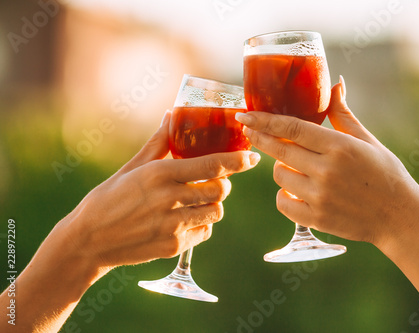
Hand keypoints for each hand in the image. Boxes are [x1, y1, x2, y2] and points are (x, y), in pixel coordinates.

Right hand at [61, 111, 260, 273]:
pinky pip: (203, 232)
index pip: (212, 165)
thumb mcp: (132, 167)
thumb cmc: (108, 198)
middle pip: (220, 190)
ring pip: (215, 212)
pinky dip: (200, 225)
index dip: (237, 161)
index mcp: (160, 175)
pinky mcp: (173, 247)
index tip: (252, 157)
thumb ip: (158, 143)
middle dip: (223, 184)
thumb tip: (172, 114)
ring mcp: (172, 226)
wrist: (88, 241)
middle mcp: (169, 200)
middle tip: (214, 181)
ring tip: (195, 201)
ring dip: (211, 204)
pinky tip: (183, 220)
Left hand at [235, 77, 418, 247]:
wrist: (400, 217)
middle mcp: (327, 171)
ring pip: (279, 176)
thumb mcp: (368, 140)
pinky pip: (282, 203)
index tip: (245, 114)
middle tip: (247, 130)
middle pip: (279, 151)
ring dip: (281, 169)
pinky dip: (284, 196)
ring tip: (297, 168)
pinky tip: (295, 191)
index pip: (292, 128)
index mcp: (340, 147)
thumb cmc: (385, 174)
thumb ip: (343, 114)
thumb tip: (336, 83)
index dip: (264, 120)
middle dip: (259, 138)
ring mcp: (321, 197)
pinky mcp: (317, 219)